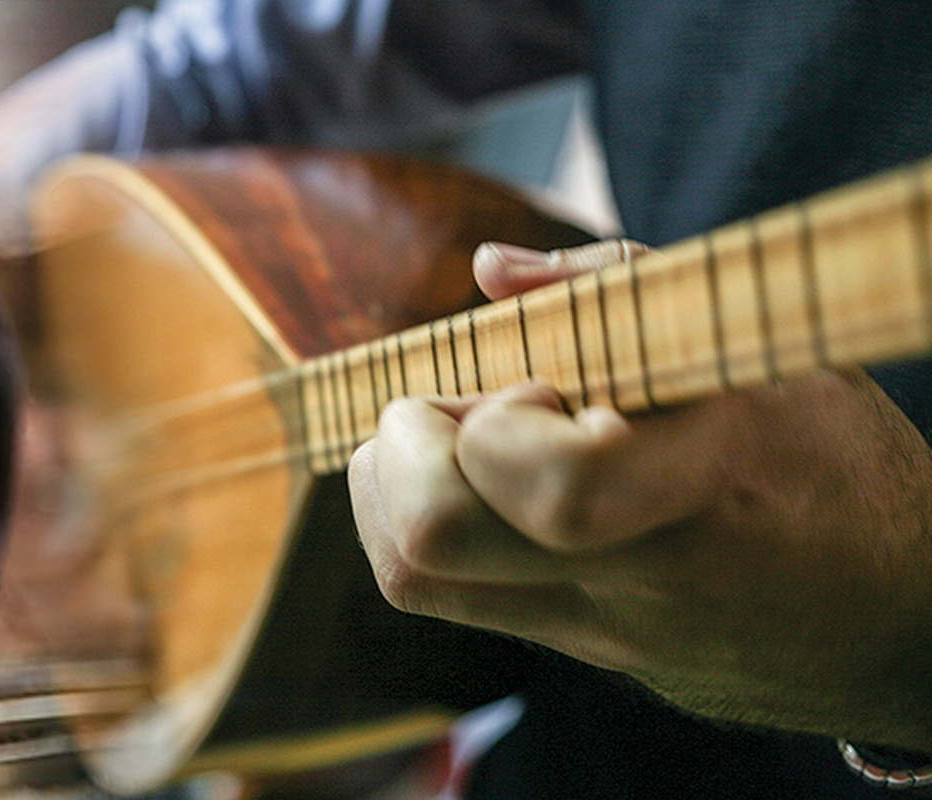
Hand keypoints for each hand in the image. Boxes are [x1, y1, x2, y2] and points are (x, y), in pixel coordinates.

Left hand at [349, 240, 931, 749]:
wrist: (907, 622)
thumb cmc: (840, 463)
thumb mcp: (769, 350)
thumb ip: (621, 290)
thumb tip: (489, 269)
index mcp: (707, 480)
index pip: (553, 484)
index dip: (497, 421)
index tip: (528, 381)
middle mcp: (640, 574)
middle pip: (432, 542)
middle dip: (399, 453)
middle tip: (442, 411)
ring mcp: (601, 630)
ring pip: (416, 579)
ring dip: (390, 491)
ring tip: (447, 443)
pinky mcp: (582, 653)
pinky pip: (451, 599)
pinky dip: (422, 528)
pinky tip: (476, 486)